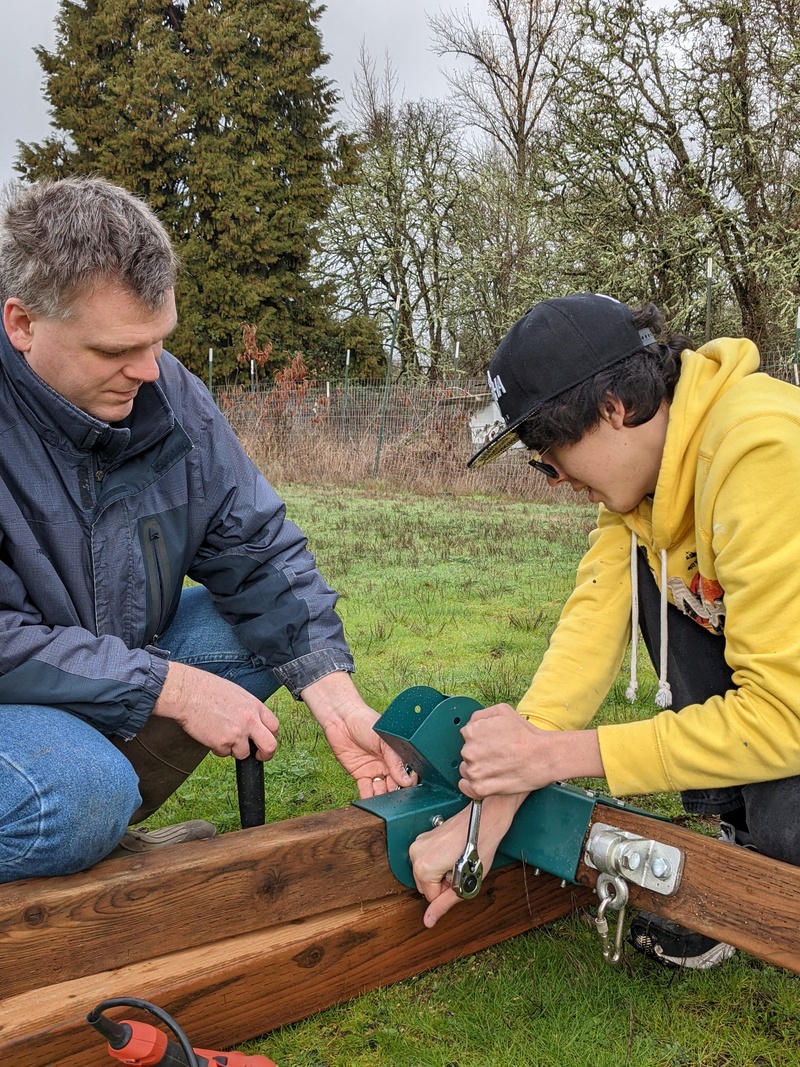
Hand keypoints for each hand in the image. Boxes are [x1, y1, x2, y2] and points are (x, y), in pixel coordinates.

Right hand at [153, 661, 278, 760]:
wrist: (187, 693)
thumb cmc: (207, 689)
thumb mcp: (237, 694)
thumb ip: (248, 709)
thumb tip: (253, 723)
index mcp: (255, 706)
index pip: (275, 726)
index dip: (271, 736)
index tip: (265, 741)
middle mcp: (250, 721)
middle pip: (270, 746)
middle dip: (266, 755)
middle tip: (259, 756)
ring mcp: (237, 734)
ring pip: (243, 753)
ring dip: (234, 749)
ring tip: (221, 734)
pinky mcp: (222, 743)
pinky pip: (224, 753)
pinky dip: (218, 748)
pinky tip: (210, 734)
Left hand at [301, 672, 414, 796]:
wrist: (341, 719)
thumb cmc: (365, 721)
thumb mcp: (385, 740)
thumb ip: (395, 761)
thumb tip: (406, 780)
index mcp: (397, 754)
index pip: (407, 773)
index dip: (409, 782)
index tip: (411, 792)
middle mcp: (387, 764)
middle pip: (395, 785)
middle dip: (397, 795)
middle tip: (398, 803)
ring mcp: (374, 770)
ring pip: (382, 790)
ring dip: (384, 799)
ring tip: (386, 807)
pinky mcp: (360, 774)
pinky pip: (366, 790)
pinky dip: (368, 799)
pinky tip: (372, 805)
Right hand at [409, 793, 522, 926]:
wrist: (485, 817)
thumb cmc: (481, 845)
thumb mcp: (466, 882)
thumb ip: (444, 904)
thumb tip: (429, 921)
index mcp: (423, 866)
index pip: (430, 897)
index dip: (447, 892)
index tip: (459, 879)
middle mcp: (416, 853)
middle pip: (424, 886)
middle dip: (442, 883)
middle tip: (459, 870)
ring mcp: (418, 843)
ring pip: (425, 874)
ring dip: (440, 873)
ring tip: (457, 860)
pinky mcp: (424, 836)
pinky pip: (427, 860)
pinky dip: (439, 862)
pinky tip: (453, 853)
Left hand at [458, 703, 544, 796]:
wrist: (543, 756)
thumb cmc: (526, 734)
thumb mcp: (503, 711)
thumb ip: (481, 715)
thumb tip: (472, 724)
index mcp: (472, 732)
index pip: (468, 736)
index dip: (481, 740)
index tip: (493, 744)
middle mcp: (469, 751)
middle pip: (467, 753)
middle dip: (479, 754)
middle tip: (498, 756)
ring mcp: (474, 771)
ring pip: (467, 770)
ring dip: (477, 769)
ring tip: (497, 768)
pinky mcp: (480, 788)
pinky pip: (466, 787)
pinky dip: (473, 786)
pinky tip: (487, 780)